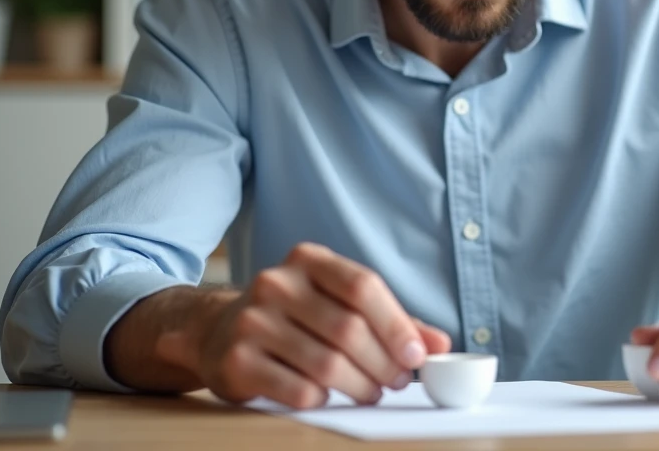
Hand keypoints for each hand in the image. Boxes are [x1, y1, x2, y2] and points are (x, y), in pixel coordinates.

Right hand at [164, 242, 449, 408]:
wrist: (218, 331)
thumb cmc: (294, 317)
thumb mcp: (339, 304)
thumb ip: (391, 320)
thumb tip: (439, 344)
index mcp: (308, 260)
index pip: (362, 286)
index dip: (396, 324)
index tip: (417, 355)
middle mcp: (276, 284)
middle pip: (348, 329)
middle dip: (383, 363)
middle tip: (399, 381)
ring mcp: (252, 321)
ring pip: (326, 364)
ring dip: (360, 386)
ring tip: (371, 392)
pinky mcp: (237, 361)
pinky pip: (298, 390)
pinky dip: (323, 399)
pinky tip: (328, 395)